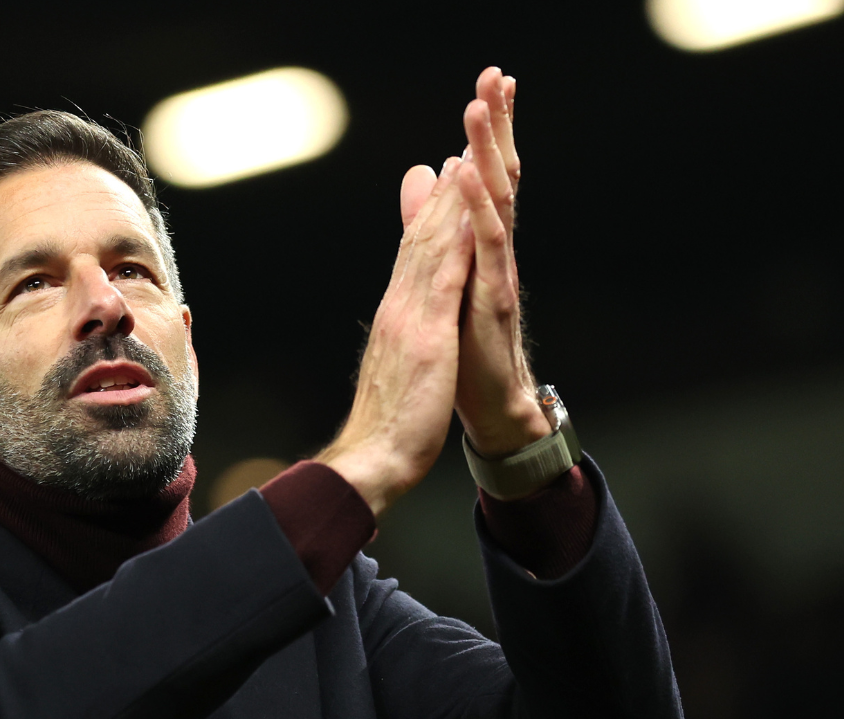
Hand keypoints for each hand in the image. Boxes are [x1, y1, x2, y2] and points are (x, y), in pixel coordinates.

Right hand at [315, 155, 474, 516]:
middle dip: (446, 182)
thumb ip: (405, 336)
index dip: (435, 206)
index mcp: (397, 314)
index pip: (417, 250)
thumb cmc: (389, 425)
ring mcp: (410, 316)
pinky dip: (455, 237)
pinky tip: (470, 209)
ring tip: (470, 148)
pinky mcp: (425, 334)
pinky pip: (444, 276)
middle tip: (466, 133)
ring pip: (432, 242)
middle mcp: (400, 305)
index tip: (452, 166)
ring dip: (452, 194)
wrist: (373, 460)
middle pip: (424, 233)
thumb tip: (409, 320)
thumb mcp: (401, 368)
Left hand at [454, 68, 547, 457]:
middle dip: (496, 127)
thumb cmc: (469, 347)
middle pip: (498, 177)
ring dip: (487, 153)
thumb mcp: (451, 284)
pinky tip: (470, 178)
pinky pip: (487, 248)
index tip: (492, 83)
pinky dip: (479, 210)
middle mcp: (493, 252)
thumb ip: (444, 233)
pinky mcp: (492, 300)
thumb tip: (432, 187)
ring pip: (496, 202)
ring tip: (481, 108)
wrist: (488, 406)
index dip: (488, 132)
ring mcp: (496, 273)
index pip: (485, 177)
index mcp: (480, 245)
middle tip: (497, 76)